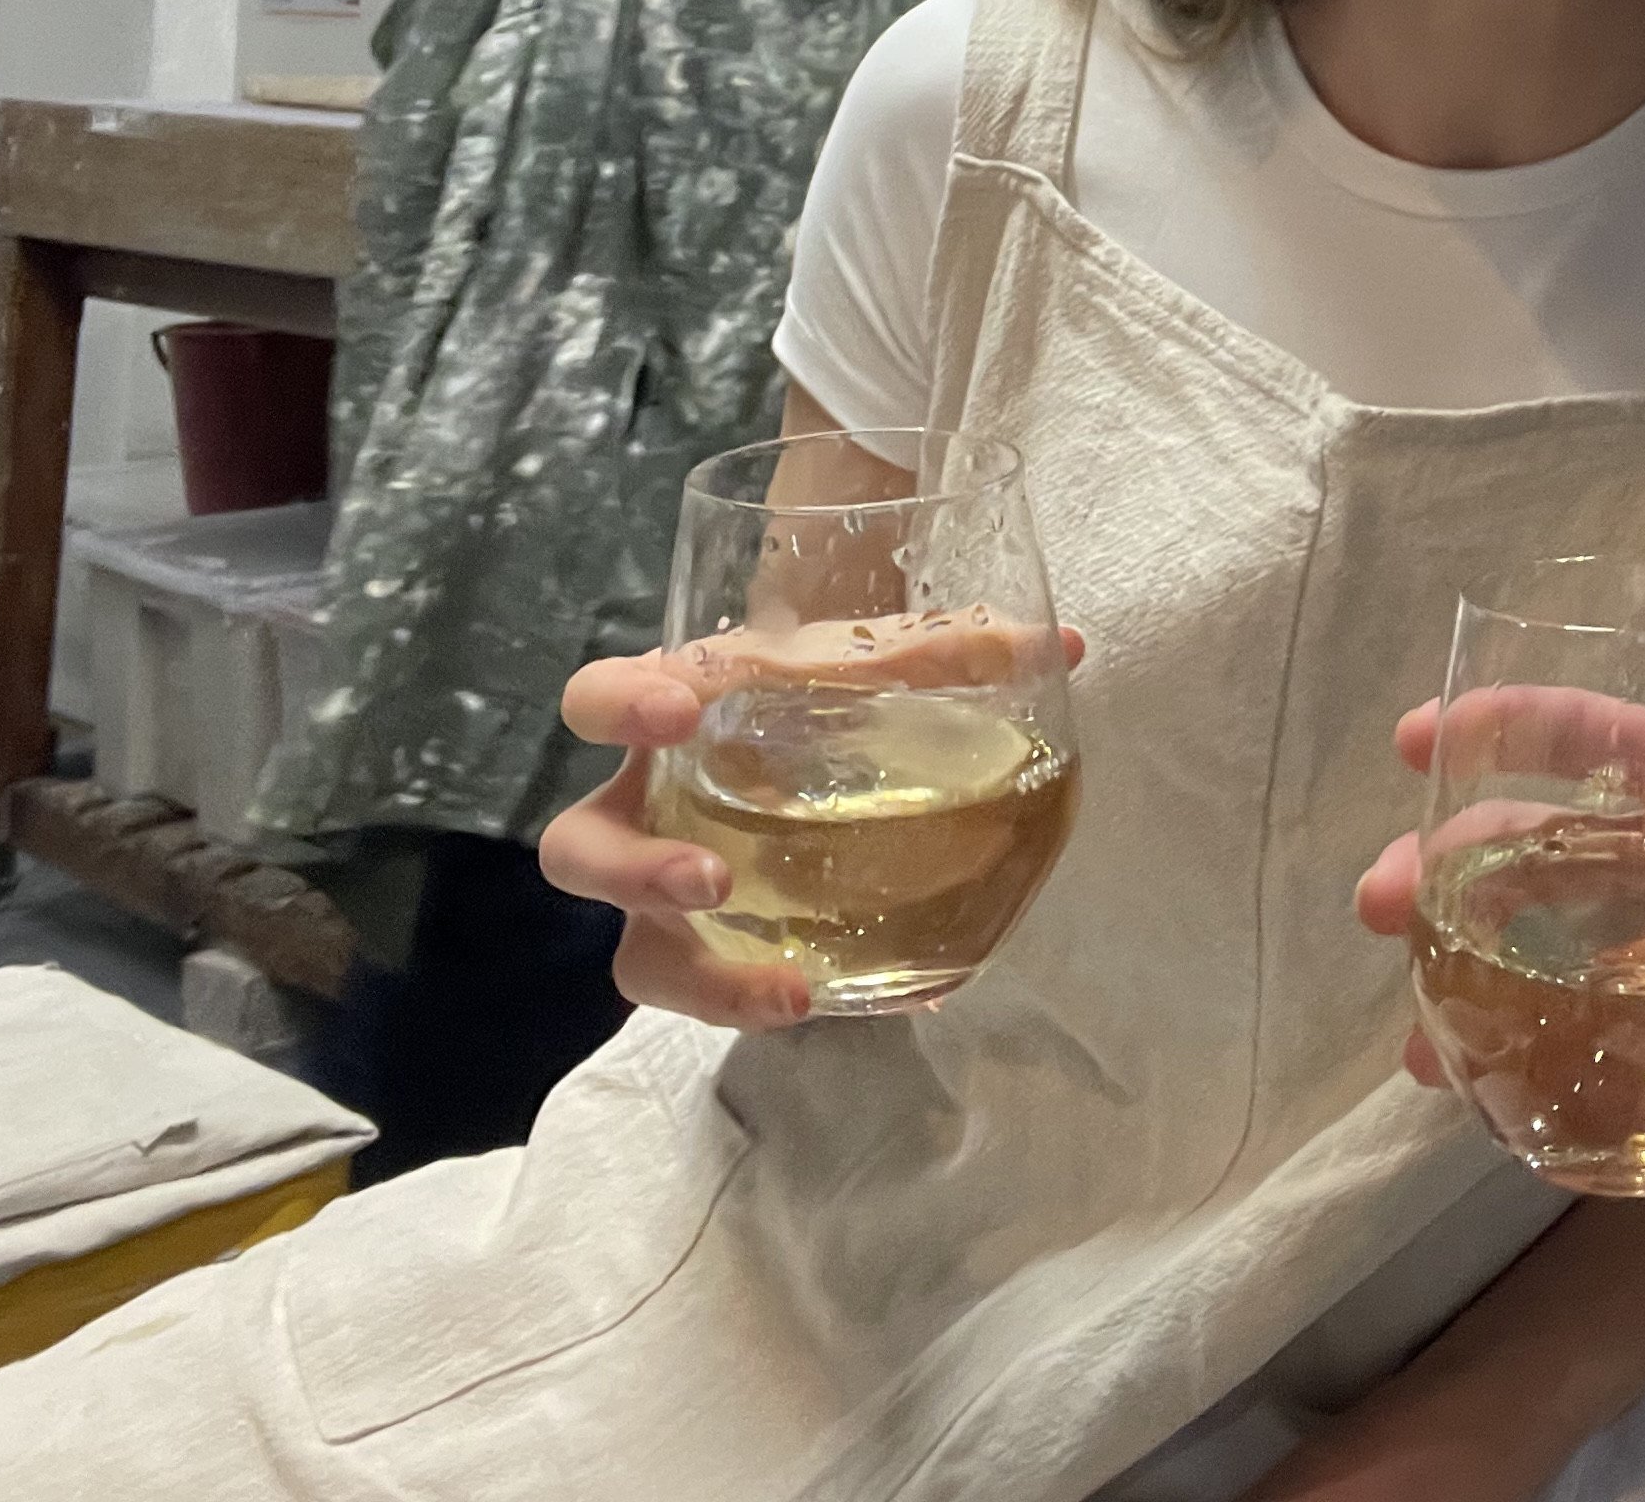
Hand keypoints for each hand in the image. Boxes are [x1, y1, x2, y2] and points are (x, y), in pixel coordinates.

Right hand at [538, 619, 1089, 1031]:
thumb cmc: (819, 676)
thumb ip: (953, 648)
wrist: (808, 714)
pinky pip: (726, 987)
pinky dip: (791, 999)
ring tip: (790, 991)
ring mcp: (667, 885)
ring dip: (702, 977)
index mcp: (664, 710)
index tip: (677, 714)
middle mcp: (643, 804)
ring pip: (639, 952)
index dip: (619, 707)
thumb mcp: (870, 656)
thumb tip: (1063, 644)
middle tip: (713, 879)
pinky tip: (899, 1000)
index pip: (597, 699)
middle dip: (636, 871)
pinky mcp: (713, 944)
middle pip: (582, 853)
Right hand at [1350, 691, 1644, 1127]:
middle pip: (1543, 844)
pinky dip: (1512, 1056)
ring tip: (1403, 1018)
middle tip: (1381, 896)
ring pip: (1538, 940)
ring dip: (1461, 965)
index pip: (1612, 739)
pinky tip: (1461, 1088)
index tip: (1425, 732)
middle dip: (1453, 860)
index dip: (1520, 724)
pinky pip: (1573, 1032)